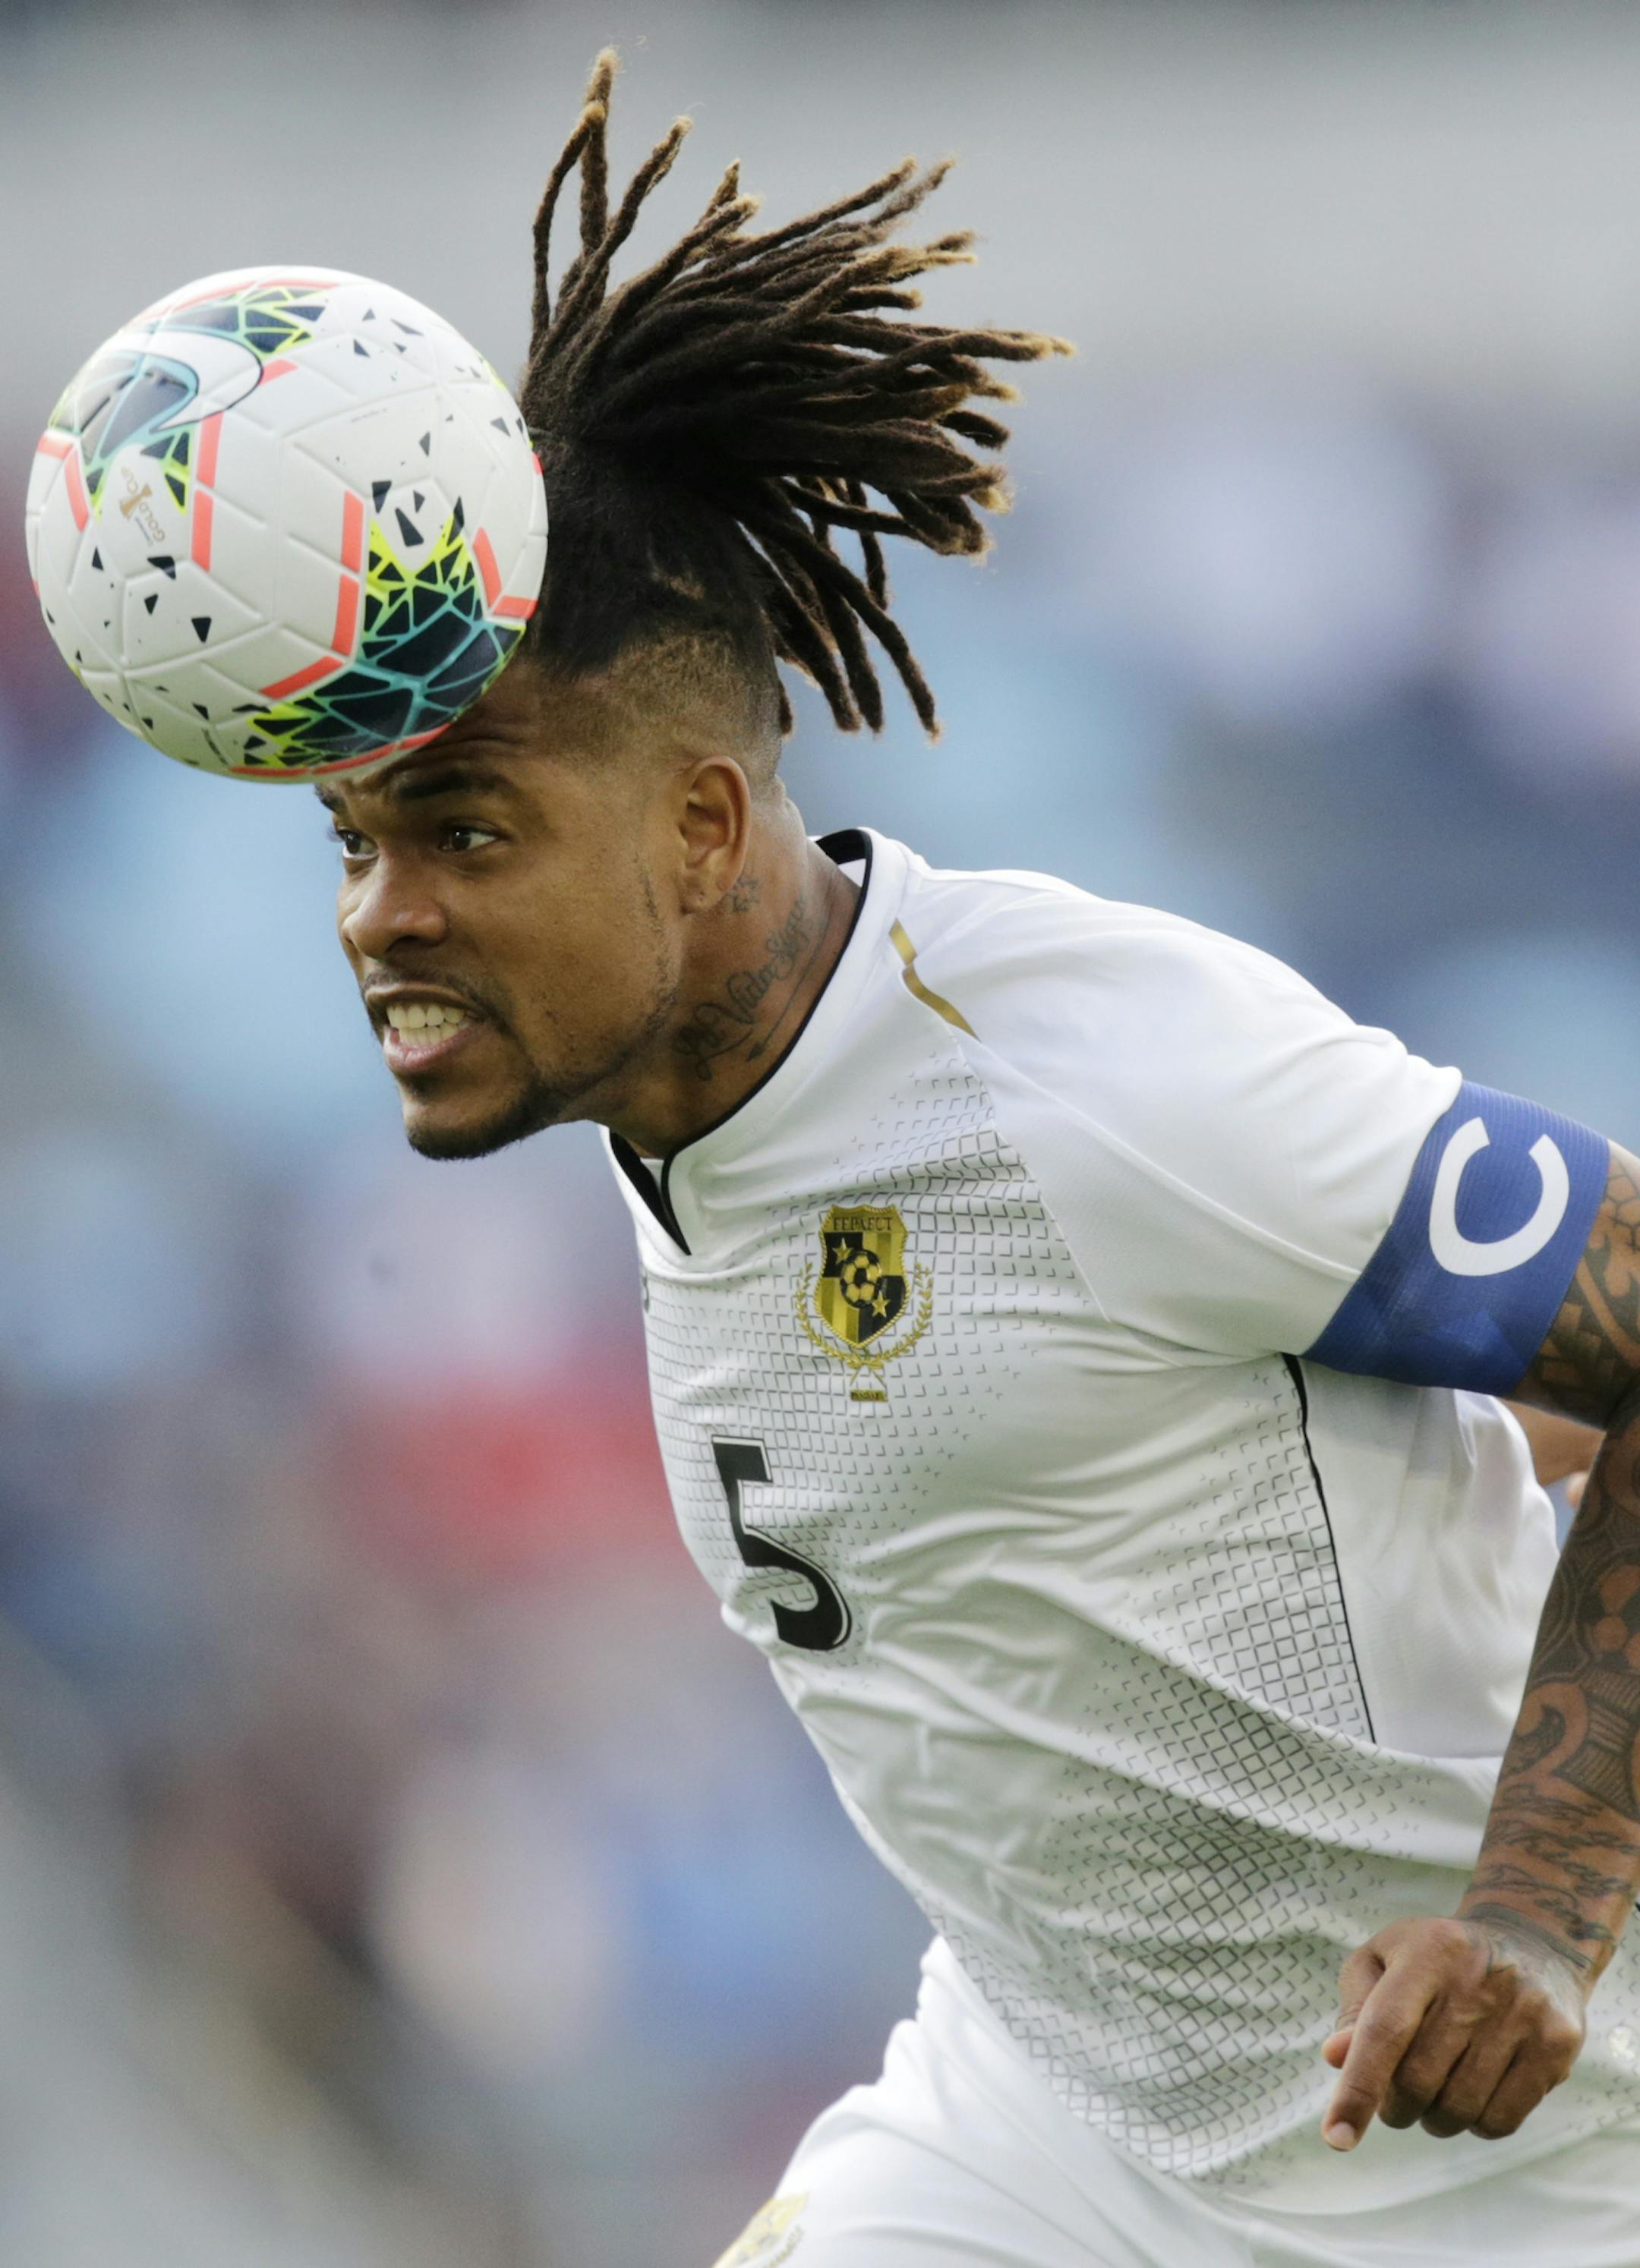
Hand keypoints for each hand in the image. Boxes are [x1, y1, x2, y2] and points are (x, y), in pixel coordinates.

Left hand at [1320, 1915, 1589, 2149]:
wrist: (1532, 1941)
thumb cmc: (1437, 1960)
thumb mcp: (1386, 1961)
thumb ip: (1356, 2009)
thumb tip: (1335, 2057)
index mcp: (1427, 1952)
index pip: (1384, 2030)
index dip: (1357, 2089)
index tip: (1336, 2139)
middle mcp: (1478, 1980)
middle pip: (1417, 2080)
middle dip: (1395, 2105)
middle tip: (1398, 2095)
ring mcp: (1524, 2013)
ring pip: (1458, 2109)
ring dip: (1434, 2118)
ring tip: (1437, 2089)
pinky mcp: (1557, 2045)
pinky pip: (1501, 2121)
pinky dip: (1476, 2124)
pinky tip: (1475, 2093)